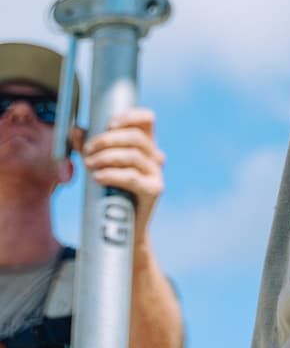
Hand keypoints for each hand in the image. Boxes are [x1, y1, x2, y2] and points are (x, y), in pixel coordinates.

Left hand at [76, 109, 165, 233]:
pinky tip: (97, 177)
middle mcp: (155, 155)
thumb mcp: (98, 165)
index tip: (109, 124)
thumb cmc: (110, 193)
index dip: (130, 116)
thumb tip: (75, 129)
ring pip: (133, 155)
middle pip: (135, 137)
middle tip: (87, 150)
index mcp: (146, 144)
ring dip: (107, 157)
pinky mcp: (154, 190)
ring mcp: (156, 173)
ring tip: (88, 164)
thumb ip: (87, 147)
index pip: (147, 119)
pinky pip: (132, 177)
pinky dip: (113, 174)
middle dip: (108, 140)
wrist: (123, 230)